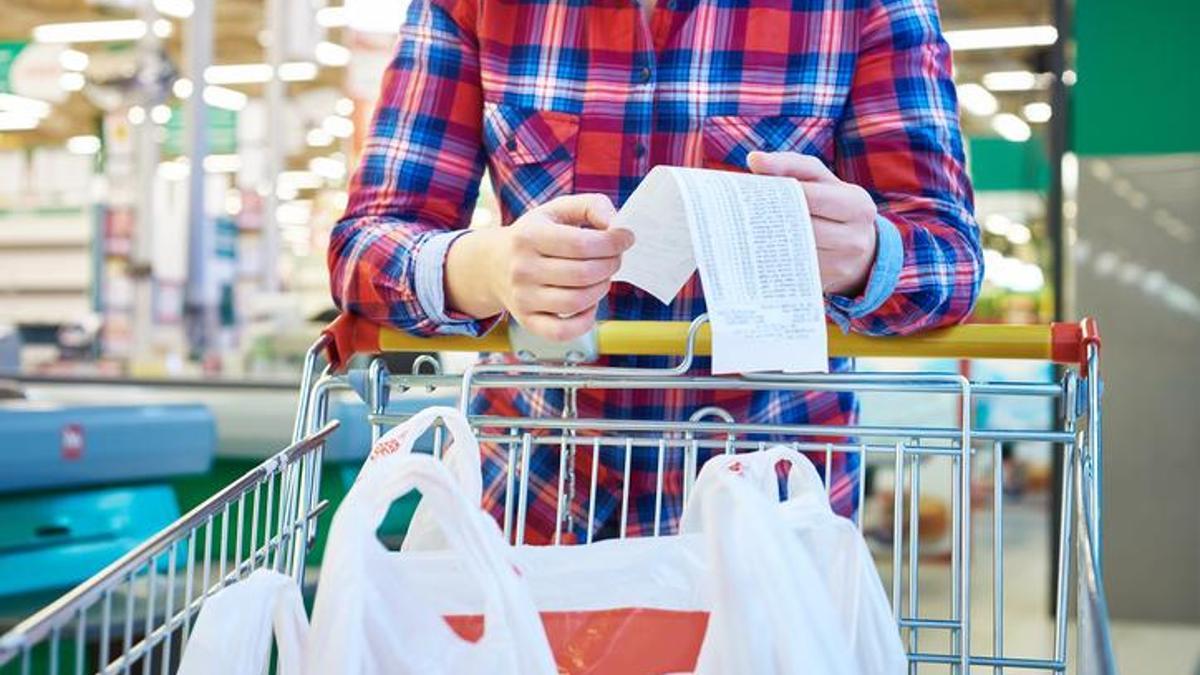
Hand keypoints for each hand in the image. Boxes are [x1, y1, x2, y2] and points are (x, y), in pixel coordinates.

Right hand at [447, 193, 633, 340]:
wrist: (493, 265)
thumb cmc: (536, 234)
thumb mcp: (556, 210)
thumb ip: (590, 205)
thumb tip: (616, 224)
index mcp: (528, 236)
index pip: (581, 244)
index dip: (612, 242)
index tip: (626, 237)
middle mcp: (522, 269)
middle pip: (583, 274)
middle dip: (611, 265)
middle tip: (615, 258)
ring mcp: (523, 299)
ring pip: (577, 301)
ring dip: (602, 288)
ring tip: (603, 277)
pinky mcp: (528, 321)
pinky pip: (563, 331)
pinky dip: (585, 321)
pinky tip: (589, 303)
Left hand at [747, 151, 877, 296]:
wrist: (860, 248)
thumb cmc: (832, 205)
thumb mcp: (820, 181)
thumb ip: (790, 165)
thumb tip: (754, 159)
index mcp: (857, 205)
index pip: (811, 196)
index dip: (780, 191)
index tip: (753, 186)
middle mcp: (855, 237)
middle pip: (803, 226)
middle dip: (771, 217)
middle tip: (741, 211)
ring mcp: (842, 264)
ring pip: (795, 250)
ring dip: (768, 240)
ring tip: (744, 228)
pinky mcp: (825, 282)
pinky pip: (793, 269)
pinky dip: (774, 258)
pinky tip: (756, 249)